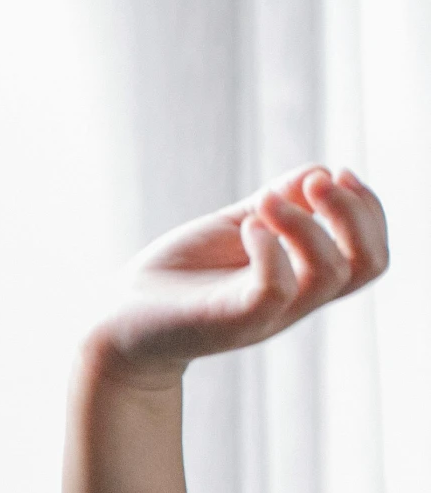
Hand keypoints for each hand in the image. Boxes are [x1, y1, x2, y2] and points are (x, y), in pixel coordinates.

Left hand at [89, 165, 387, 389]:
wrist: (121, 319)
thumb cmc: (180, 274)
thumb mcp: (237, 228)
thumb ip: (279, 201)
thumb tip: (322, 171)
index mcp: (303, 278)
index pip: (370, 254)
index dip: (369, 210)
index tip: (338, 173)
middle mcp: (295, 300)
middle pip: (367, 264)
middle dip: (356, 213)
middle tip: (316, 182)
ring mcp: (266, 314)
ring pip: (328, 274)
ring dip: (307, 223)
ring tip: (263, 201)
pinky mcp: (231, 322)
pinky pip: (274, 290)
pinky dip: (270, 248)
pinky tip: (246, 228)